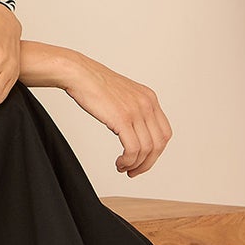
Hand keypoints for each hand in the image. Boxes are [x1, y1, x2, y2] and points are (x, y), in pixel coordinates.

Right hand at [57, 55, 172, 175]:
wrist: (79, 74)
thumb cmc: (95, 84)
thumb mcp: (124, 96)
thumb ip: (134, 110)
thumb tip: (133, 133)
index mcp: (150, 98)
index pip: (164, 132)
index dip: (156, 151)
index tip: (144, 160)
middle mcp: (147, 104)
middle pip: (159, 143)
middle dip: (148, 162)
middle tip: (135, 170)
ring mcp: (136, 111)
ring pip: (147, 149)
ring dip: (136, 164)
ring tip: (123, 167)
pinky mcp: (123, 118)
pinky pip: (133, 149)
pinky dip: (128, 161)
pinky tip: (119, 162)